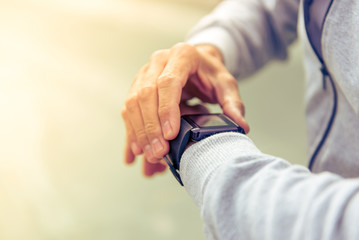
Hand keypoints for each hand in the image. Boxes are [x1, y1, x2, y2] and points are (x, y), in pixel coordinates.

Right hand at [121, 43, 248, 176]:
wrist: (198, 62)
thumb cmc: (210, 73)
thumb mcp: (226, 84)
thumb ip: (233, 103)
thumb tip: (241, 127)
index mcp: (182, 55)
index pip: (168, 83)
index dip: (167, 110)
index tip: (170, 135)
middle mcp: (158, 61)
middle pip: (146, 95)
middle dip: (151, 127)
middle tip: (159, 153)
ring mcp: (144, 73)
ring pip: (133, 104)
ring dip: (139, 132)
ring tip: (149, 156)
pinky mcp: (137, 86)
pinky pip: (129, 110)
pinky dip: (132, 132)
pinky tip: (135, 152)